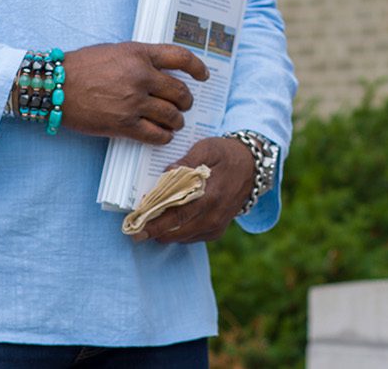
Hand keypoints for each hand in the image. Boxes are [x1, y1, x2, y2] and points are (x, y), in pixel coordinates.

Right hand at [56, 42, 206, 144]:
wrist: (54, 85)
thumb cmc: (81, 66)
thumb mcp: (115, 51)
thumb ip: (140, 59)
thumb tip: (162, 72)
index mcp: (140, 54)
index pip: (181, 57)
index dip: (198, 68)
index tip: (203, 76)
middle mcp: (141, 76)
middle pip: (180, 92)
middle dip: (186, 102)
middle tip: (184, 106)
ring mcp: (133, 101)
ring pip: (171, 115)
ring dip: (177, 121)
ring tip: (174, 123)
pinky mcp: (123, 124)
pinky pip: (155, 134)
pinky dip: (163, 137)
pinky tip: (162, 136)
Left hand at [137, 135, 256, 243]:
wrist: (253, 167)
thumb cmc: (226, 154)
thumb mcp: (207, 148)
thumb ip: (186, 162)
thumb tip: (165, 174)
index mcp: (211, 195)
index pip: (177, 216)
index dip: (154, 225)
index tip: (135, 229)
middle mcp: (214, 215)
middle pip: (176, 232)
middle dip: (153, 232)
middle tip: (135, 230)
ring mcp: (216, 225)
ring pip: (181, 238)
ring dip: (164, 233)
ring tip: (149, 224)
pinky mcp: (217, 230)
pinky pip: (191, 238)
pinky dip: (177, 233)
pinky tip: (169, 223)